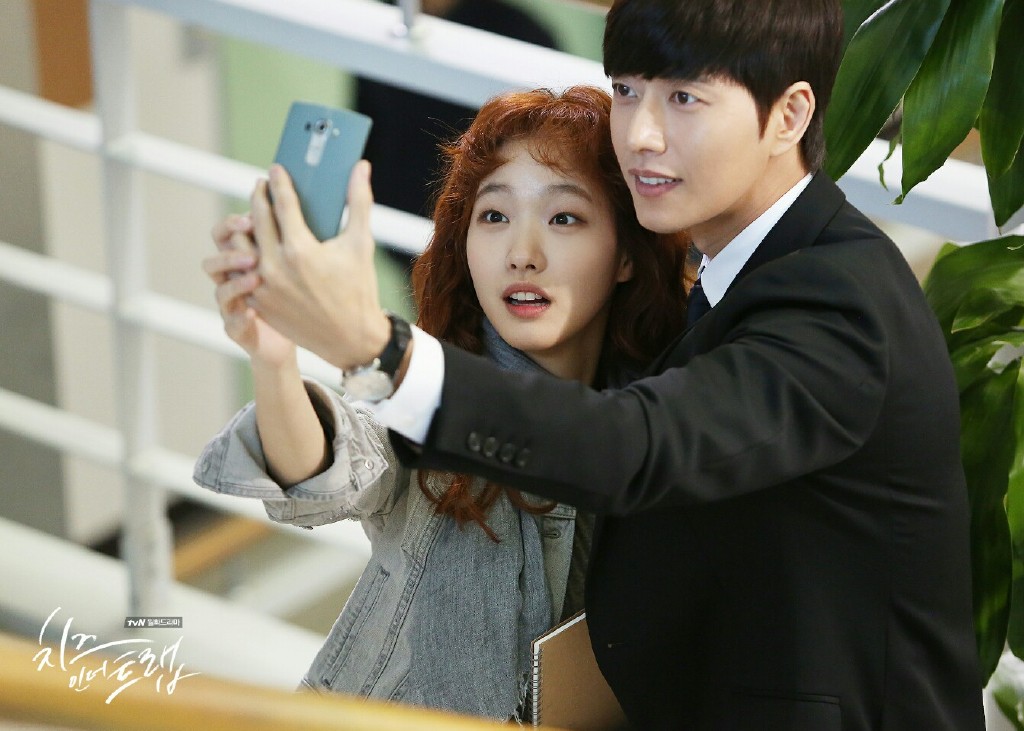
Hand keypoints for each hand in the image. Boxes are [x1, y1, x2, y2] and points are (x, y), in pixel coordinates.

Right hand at [204, 213, 296, 367]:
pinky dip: (240, 317)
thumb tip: (317, 208)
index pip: (228, 233)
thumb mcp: (301, 262)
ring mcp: (234, 305)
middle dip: (230, 245)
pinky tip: (253, 312)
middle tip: (249, 232)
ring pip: (220, 288)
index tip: (254, 213)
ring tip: (255, 276)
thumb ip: (299, 239)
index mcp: (245, 258)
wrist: (301, 334)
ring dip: (234, 280)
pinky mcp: (238, 329)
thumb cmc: (302, 292)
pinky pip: (232, 323)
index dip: (235, 222)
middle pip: (217, 256)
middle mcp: (233, 280)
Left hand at [245, 161, 389, 369]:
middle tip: (261, 185)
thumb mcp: (361, 244)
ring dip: (245, 225)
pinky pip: (240, 271)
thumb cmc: (359, 290)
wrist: (350, 339)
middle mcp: (276, 266)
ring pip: (241, 243)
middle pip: (257, 218)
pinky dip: (244, 255)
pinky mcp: (257, 301)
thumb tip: (362, 167)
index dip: (278, 182)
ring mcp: (263, 286)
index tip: (276, 170)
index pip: (282, 203)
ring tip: (253, 215)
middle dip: (258, 196)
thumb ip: (359, 201)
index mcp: (301, 249)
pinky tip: (251, 244)